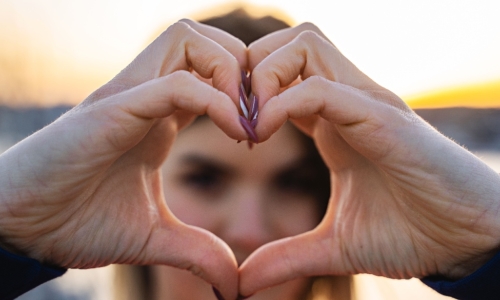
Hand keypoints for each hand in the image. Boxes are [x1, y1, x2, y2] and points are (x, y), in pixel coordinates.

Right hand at [0, 19, 247, 299]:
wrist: (21, 228)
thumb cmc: (78, 222)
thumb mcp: (154, 238)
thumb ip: (199, 251)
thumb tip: (234, 287)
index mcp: (160, 116)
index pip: (212, 71)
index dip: (245, 92)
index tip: (262, 133)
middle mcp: (147, 96)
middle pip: (206, 39)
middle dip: (244, 66)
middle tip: (259, 113)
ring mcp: (129, 97)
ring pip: (189, 39)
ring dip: (229, 71)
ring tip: (244, 119)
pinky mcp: (112, 110)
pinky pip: (174, 83)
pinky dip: (214, 101)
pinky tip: (235, 134)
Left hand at [239, 23, 499, 296]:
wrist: (466, 242)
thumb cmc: (411, 234)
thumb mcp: (334, 247)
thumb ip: (286, 258)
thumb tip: (242, 283)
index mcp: (334, 122)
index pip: (283, 75)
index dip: (249, 95)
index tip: (235, 133)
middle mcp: (348, 101)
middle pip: (289, 42)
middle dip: (252, 68)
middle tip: (235, 114)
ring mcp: (366, 104)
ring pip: (305, 44)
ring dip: (266, 75)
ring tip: (253, 123)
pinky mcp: (383, 117)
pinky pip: (322, 88)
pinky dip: (284, 103)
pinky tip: (264, 133)